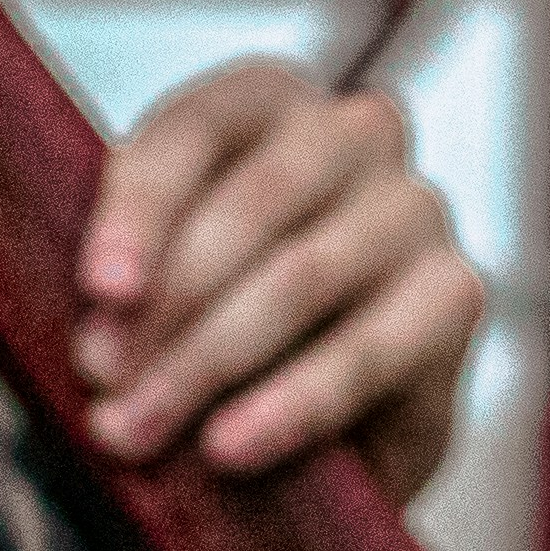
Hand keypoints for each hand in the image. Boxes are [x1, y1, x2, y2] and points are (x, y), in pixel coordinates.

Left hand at [74, 56, 482, 500]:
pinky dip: (290, 406)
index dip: (141, 210)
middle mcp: (355, 133)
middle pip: (254, 203)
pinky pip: (367, 351)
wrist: (330, 423)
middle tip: (101, 383)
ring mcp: (415, 209)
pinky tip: (227, 450)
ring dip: (207, 362)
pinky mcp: (456, 295)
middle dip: (167, 303)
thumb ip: (128, 282)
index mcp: (265, 100)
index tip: (100, 292)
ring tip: (136, 431)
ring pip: (303, 275)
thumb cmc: (215, 324)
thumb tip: (93, 346)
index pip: (194, 130)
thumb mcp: (157, 281)